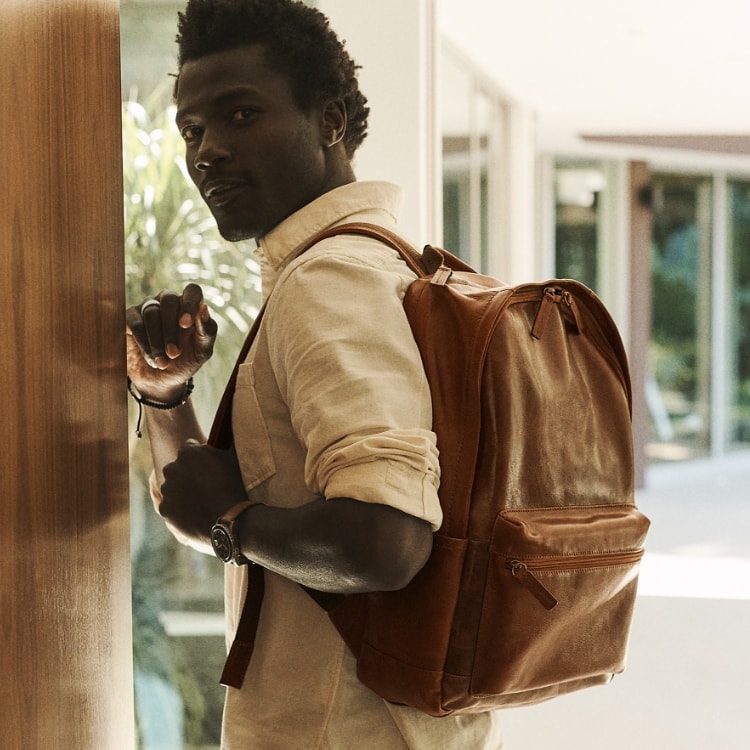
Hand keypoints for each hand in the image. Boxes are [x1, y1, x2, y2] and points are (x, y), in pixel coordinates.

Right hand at [126, 283, 217, 398]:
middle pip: (168, 300)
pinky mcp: (130, 319)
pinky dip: (144, 344)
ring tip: (163, 363)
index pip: (192, 291)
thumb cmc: (186, 362)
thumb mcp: (202, 351)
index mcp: (189, 306)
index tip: (186, 325)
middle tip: (174, 354)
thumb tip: (204, 308)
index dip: (189, 304)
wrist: (162, 382)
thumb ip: (208, 330)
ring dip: (158, 341)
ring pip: (151, 313)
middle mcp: (168, 303)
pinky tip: (152, 360)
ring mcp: (147, 308)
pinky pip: (136, 324)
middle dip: (171, 329)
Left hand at [157, 439, 248, 553]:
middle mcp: (172, 469)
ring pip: (173, 487)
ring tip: (201, 501)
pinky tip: (195, 512)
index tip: (207, 465)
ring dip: (182, 491)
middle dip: (187, 473)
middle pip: (177, 467)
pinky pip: (170, 506)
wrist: (230, 520)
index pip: (188, 447)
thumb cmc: (233, 486)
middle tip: (204, 484)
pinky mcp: (165, 509)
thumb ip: (224, 441)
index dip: (199, 456)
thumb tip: (227, 425)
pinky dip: (179, 509)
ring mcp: (167, 490)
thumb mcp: (232, 457)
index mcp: (188, 453)